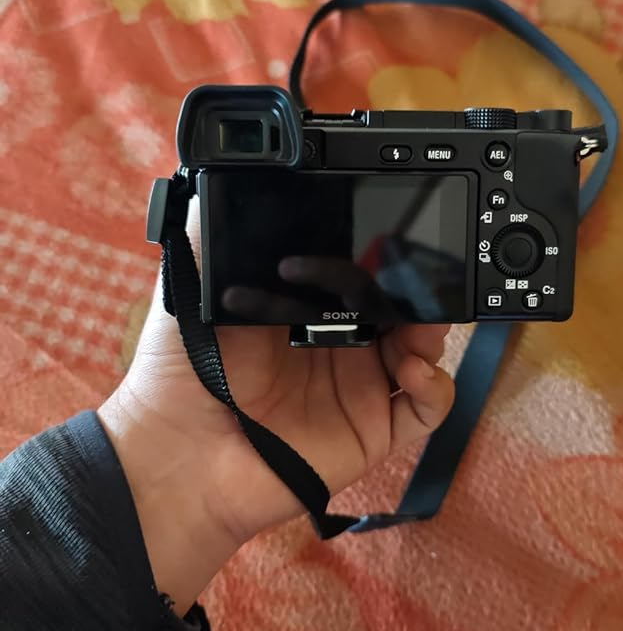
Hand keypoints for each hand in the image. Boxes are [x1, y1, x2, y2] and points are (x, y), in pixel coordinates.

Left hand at [98, 226, 453, 613]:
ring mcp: (361, 389)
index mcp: (308, 309)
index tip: (390, 233)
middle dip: (420, 287)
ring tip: (420, 320)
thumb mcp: (195, 287)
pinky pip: (426, 409)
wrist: (177, 453)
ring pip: (425, 350)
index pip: (362, 274)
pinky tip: (413, 370)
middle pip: (404, 308)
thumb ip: (215, 234)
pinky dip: (436, 386)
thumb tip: (224, 178)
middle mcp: (342, 346)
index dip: (383, 255)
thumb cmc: (179, 372)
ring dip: (435, 329)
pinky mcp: (373, 431)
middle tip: (418, 271)